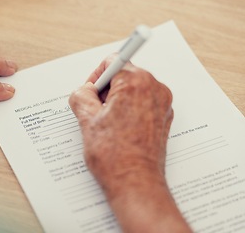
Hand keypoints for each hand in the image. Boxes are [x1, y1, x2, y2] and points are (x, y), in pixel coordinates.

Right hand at [69, 55, 172, 181]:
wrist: (134, 182)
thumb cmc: (114, 156)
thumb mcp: (86, 119)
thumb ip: (81, 94)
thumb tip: (84, 90)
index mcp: (136, 82)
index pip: (113, 62)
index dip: (96, 77)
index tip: (90, 90)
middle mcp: (154, 89)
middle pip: (124, 76)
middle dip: (106, 90)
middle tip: (95, 112)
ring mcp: (162, 104)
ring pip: (133, 91)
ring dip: (117, 102)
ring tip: (107, 125)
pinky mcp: (163, 118)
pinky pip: (143, 104)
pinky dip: (129, 111)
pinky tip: (119, 130)